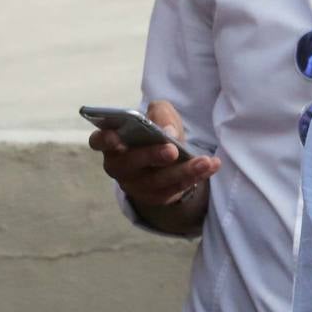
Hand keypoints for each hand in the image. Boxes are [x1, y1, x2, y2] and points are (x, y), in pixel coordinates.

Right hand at [89, 100, 220, 207]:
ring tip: (205, 161)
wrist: (168, 160)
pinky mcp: (156, 196)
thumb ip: (160, 115)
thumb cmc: (156, 133)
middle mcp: (119, 166)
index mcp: (113, 143)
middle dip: (151, 156)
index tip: (116, 137)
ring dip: (183, 170)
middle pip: (131, 163)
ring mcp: (136, 184)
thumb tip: (167, 131)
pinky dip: (196, 176)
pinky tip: (212, 165)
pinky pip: (176, 189)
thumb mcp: (160, 116)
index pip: (99, 141)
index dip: (105, 139)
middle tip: (172, 150)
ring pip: (158, 180)